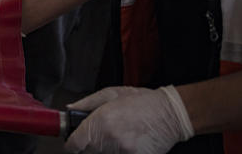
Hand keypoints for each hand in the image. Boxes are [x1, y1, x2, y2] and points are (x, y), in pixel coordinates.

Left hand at [66, 86, 193, 153]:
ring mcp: (124, 151)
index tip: (72, 143)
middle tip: (99, 135)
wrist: (171, 114)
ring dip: (103, 149)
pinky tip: (125, 143)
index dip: (71, 144)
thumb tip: (70, 108)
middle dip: (88, 144)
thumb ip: (87, 103)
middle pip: (88, 151)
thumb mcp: (111, 94)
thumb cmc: (143, 101)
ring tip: (115, 137)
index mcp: (102, 120)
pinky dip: (117, 152)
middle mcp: (111, 137)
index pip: (76, 143)